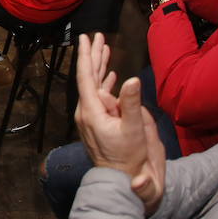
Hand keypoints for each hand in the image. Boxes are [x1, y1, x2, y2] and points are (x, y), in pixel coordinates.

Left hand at [74, 33, 165, 215]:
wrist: (120, 182)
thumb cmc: (127, 159)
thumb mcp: (133, 131)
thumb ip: (131, 104)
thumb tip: (130, 79)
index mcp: (90, 111)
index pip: (86, 77)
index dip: (86, 56)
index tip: (85, 38)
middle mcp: (86, 112)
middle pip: (89, 78)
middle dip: (94, 56)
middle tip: (97, 36)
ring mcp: (91, 118)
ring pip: (94, 86)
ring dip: (101, 68)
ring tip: (104, 50)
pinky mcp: (98, 123)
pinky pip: (100, 97)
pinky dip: (106, 83)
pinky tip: (111, 76)